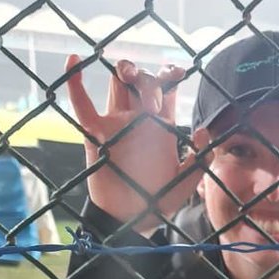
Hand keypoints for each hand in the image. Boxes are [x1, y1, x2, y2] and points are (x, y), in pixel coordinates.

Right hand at [65, 54, 202, 229]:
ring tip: (127, 74)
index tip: (176, 71)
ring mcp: (115, 123)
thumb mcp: (184, 183)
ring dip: (122, 70)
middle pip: (141, 82)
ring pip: (116, 84)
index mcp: (161, 126)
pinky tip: (74, 60)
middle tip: (151, 93)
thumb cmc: (158, 201)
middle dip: (147, 77)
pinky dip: (73, 81)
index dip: (170, 75)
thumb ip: (199, 160)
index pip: (166, 91)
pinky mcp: (94, 132)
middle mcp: (138, 119)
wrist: (130, 219)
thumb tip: (204, 129)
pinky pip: (81, 104)